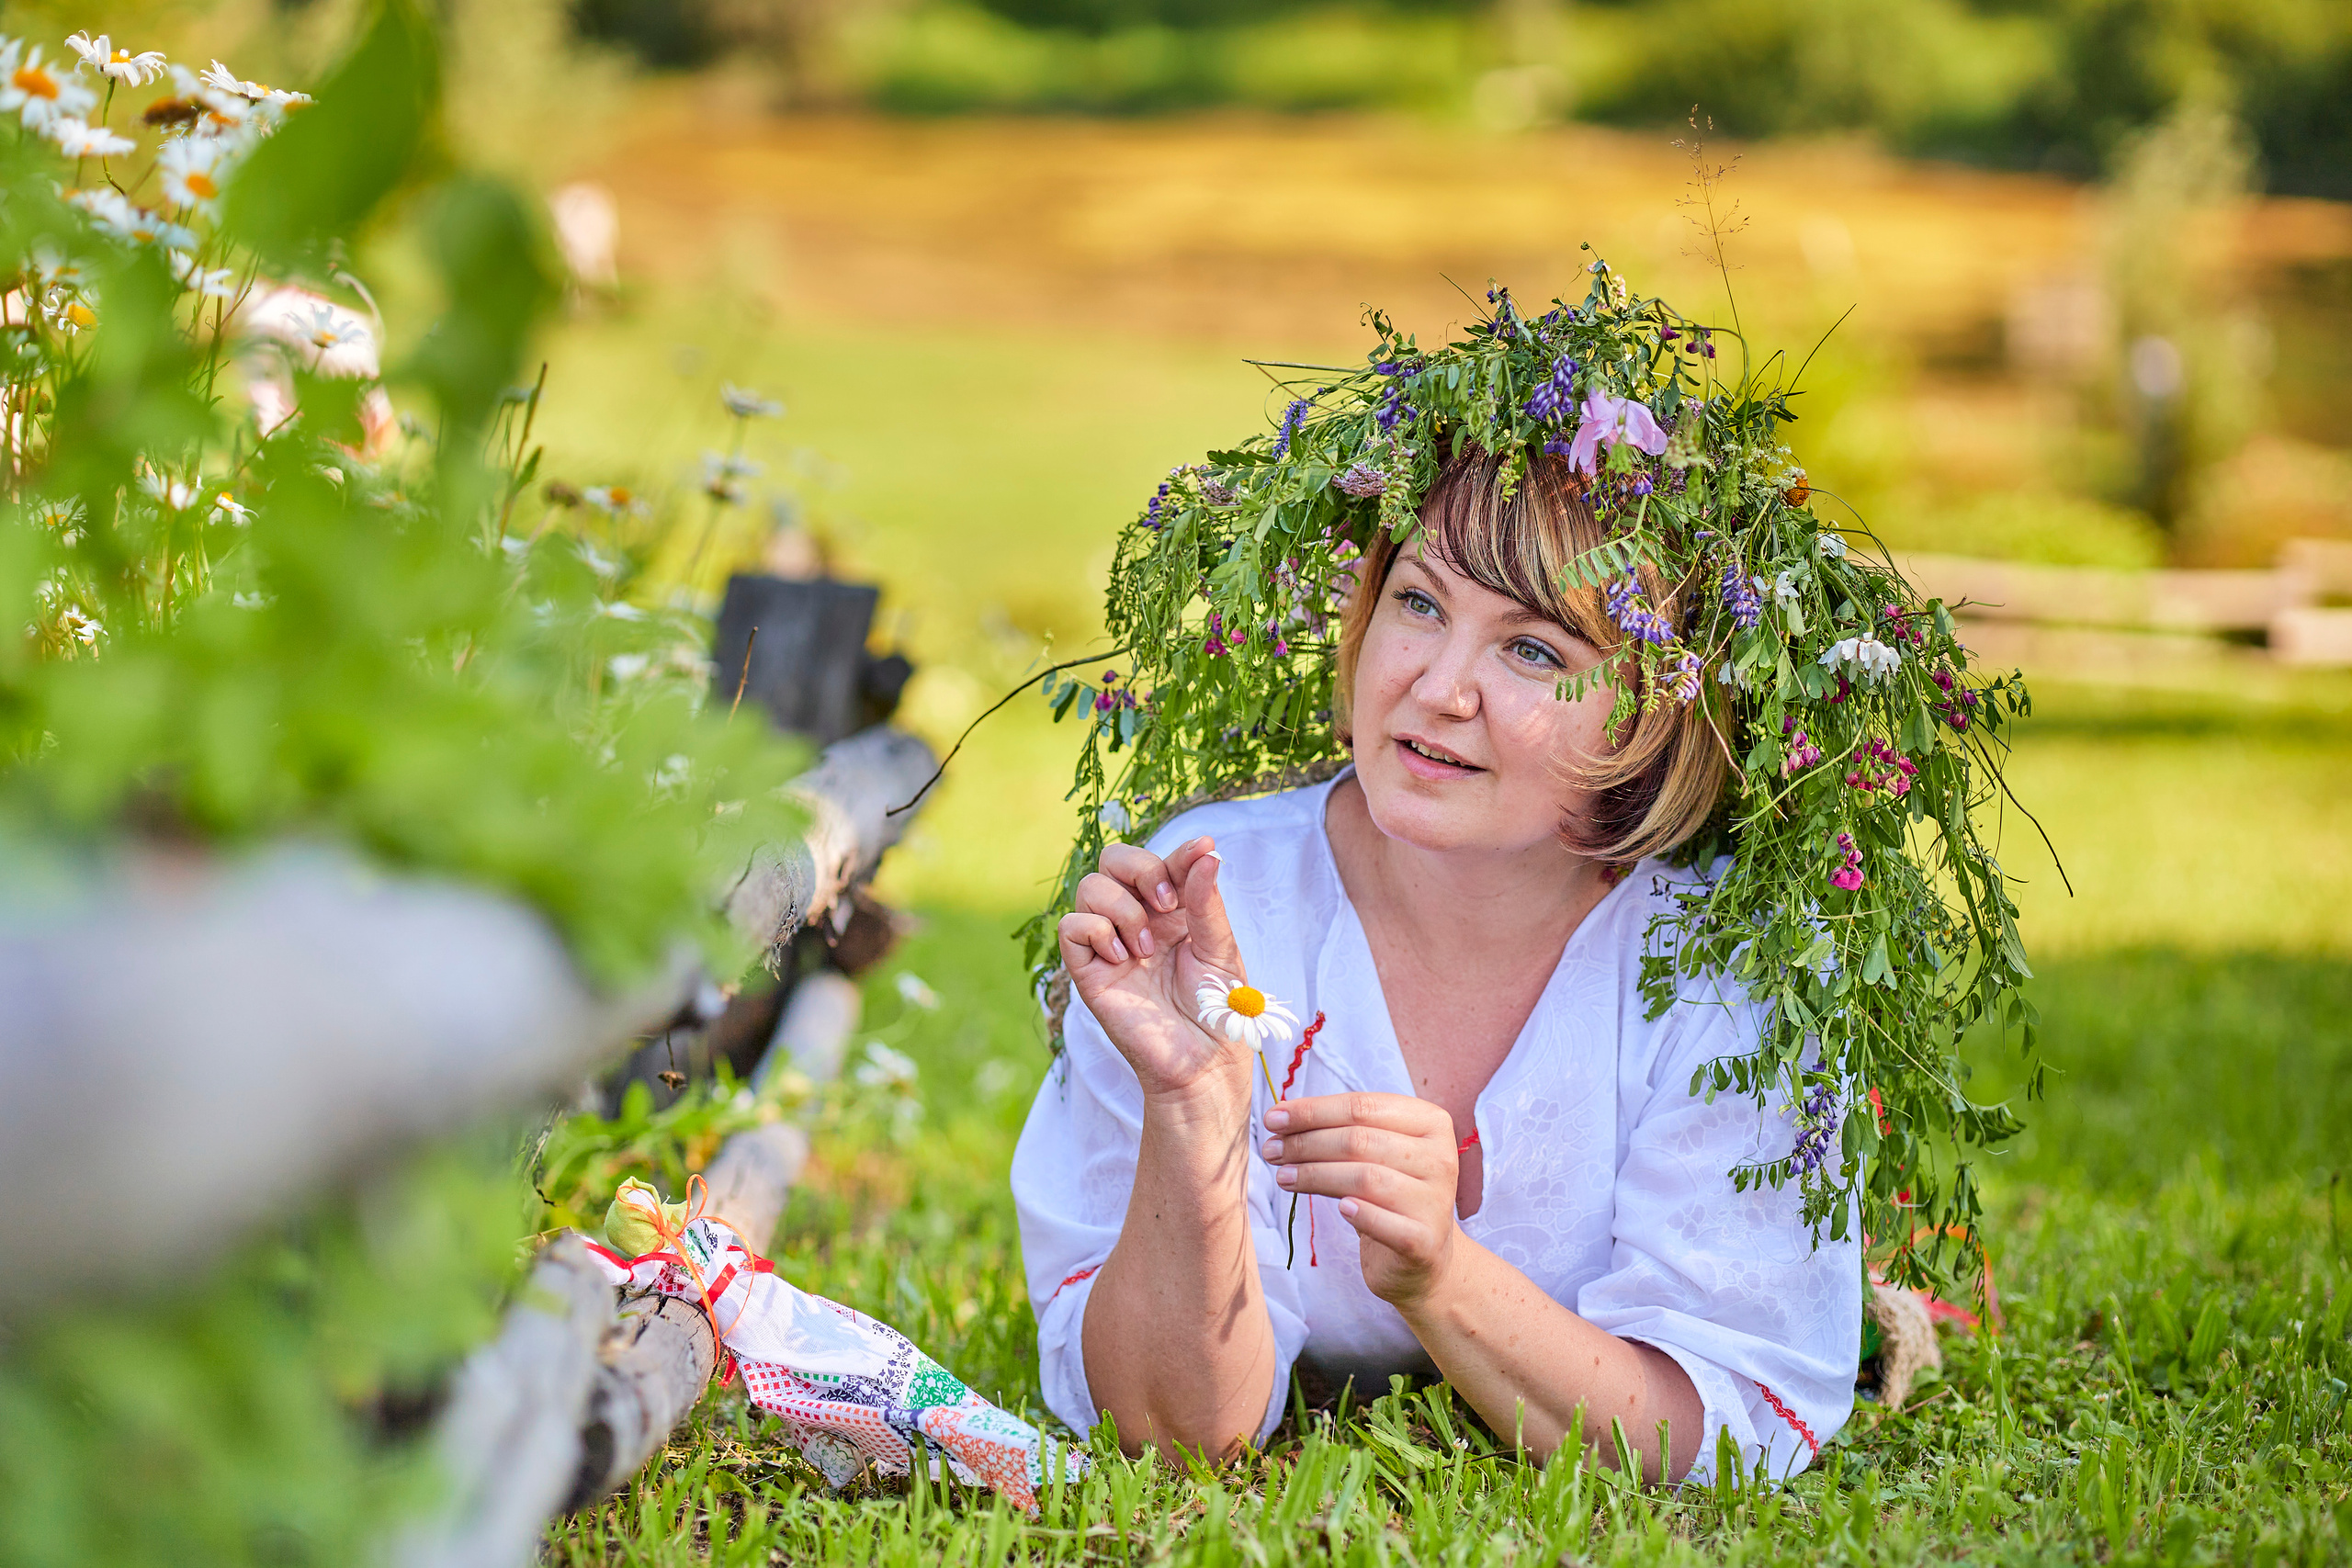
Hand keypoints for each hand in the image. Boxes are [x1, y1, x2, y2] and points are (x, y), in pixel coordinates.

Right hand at [1057, 837, 1251, 1103]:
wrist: (1203, 1063)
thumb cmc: (1217, 1011)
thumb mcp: (1220, 948)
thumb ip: (1205, 899)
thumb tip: (1205, 849)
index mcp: (1172, 911)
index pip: (1160, 861)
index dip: (1177, 852)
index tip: (1201, 851)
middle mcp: (1137, 921)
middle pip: (1113, 859)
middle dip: (1141, 869)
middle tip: (1167, 904)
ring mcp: (1110, 945)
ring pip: (1090, 887)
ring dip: (1124, 909)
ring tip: (1147, 949)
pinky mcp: (1088, 972)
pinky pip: (1070, 927)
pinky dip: (1096, 931)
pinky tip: (1123, 958)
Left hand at [1260, 1093, 1462, 1309]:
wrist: (1423, 1258)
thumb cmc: (1389, 1195)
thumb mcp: (1373, 1154)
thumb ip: (1340, 1131)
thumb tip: (1281, 1119)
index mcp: (1430, 1123)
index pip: (1362, 1107)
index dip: (1313, 1111)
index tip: (1274, 1119)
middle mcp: (1440, 1157)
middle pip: (1359, 1140)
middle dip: (1306, 1143)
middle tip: (1271, 1150)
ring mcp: (1436, 1200)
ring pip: (1365, 1178)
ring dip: (1315, 1175)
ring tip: (1283, 1177)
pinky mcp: (1425, 1241)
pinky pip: (1382, 1222)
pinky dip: (1357, 1213)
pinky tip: (1338, 1209)